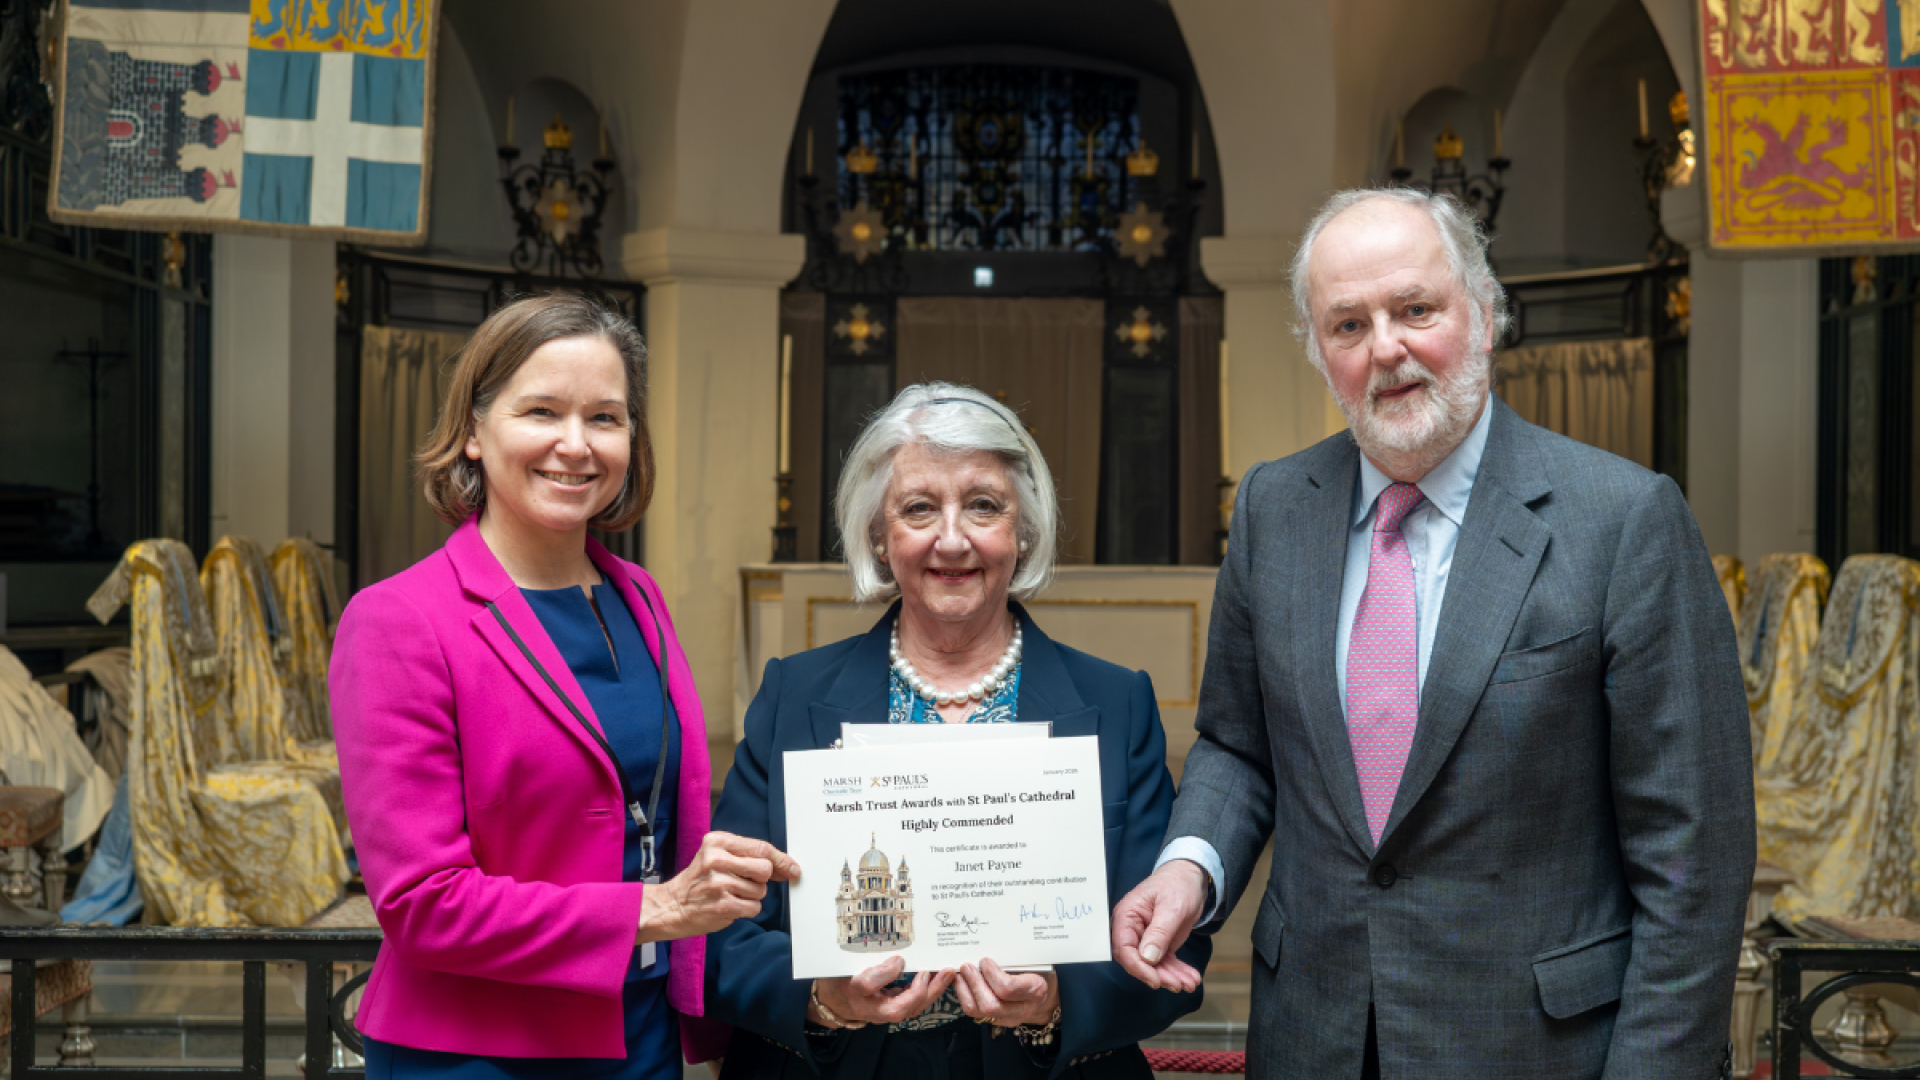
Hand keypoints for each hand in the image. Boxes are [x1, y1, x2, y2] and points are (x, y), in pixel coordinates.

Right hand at [637, 832, 799, 943]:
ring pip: (760, 890)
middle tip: (744, 883)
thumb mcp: (716, 855)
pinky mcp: (722, 905)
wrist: (671, 905)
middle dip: (761, 879)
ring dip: (752, 896)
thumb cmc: (699, 880)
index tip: (792, 868)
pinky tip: (730, 905)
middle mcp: (717, 859)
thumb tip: (787, 866)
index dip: (781, 859)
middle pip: (764, 869)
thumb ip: (747, 855)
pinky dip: (747, 909)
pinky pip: (753, 907)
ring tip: (731, 894)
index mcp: (717, 841)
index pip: (761, 847)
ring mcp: (719, 883)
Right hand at [811, 956, 955, 1027]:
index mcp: (856, 992)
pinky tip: (937, 979)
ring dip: (932, 991)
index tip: (898, 959)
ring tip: (946, 974)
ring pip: (911, 1008)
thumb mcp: (849, 966)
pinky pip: (913, 1005)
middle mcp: (871, 1007)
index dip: (885, 972)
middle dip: (926, 990)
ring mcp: (884, 1011)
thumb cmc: (843, 980)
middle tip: (944, 971)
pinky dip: (927, 992)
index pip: (868, 986)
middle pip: (901, 1007)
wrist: (838, 1000)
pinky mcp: (893, 1008)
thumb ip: (871, 964)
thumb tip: (899, 962)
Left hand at [952, 959, 1057, 1028]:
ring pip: (978, 1011)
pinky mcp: (996, 1020)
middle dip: (974, 984)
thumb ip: (1016, 957)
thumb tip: (988, 946)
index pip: (1008, 988)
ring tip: (961, 974)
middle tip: (967, 966)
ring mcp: (1008, 1018)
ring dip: (965, 990)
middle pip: (991, 1004)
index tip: (984, 961)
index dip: (992, 974)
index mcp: (1035, 991)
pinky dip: (965, 996)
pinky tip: (962, 983)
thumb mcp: (1035, 961)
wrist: (1045, 993)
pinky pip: (975, 1012)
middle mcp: (1022, 1009)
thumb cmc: (1039, 971)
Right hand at [1111, 860, 1205, 991]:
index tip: (1155, 980)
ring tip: (1190, 983)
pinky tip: (1191, 978)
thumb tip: (1147, 958)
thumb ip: (1159, 933)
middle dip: (1158, 975)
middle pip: (1138, 960)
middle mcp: (1133, 929)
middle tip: (1178, 984)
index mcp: (1127, 916)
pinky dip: (1178, 971)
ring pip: (1153, 965)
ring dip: (1171, 977)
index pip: (1123, 947)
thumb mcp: (1171, 907)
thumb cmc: (1177, 884)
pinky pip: (1165, 962)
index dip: (1137, 966)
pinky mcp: (1160, 944)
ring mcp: (1146, 938)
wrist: (1191, 877)